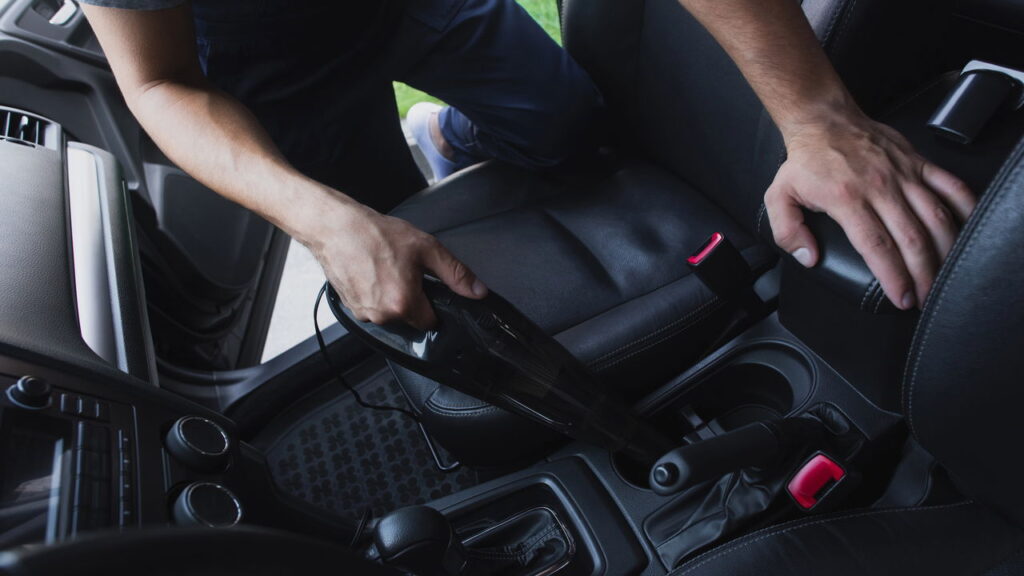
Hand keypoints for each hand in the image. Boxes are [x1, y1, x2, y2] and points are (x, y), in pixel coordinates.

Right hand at [307, 204, 487, 329]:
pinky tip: (373, 274)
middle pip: (410, 319)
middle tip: (405, 272)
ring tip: (386, 270)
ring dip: (393, 299)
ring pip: (391, 315)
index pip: (431, 323)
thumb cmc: (375, 234)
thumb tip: (477, 291)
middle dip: (412, 300)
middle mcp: (382, 315)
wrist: (335, 227)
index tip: (427, 288)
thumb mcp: (426, 248)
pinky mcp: (351, 308)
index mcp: (403, 303)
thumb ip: (455, 273)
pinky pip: (373, 309)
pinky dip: (376, 296)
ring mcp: (364, 313)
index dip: (433, 305)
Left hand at [766, 111, 975, 308]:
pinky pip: (951, 185)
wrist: (824, 120)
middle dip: (923, 274)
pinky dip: (966, 208)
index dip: (893, 276)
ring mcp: (903, 174)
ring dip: (945, 250)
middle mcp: (880, 186)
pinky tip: (969, 230)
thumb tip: (809, 258)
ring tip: (946, 275)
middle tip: (926, 297)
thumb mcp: (779, 196)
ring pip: (935, 216)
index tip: (902, 298)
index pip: (877, 245)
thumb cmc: (806, 161)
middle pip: (911, 238)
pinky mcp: (918, 162)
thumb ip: (788, 231)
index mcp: (847, 198)